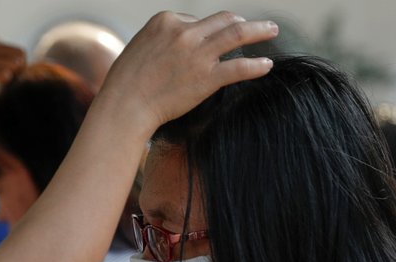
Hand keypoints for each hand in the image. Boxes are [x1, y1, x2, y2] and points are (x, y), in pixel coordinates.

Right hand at [0, 35, 25, 87]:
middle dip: (20, 69)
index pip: (18, 50)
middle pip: (20, 57)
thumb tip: (12, 62)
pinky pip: (6, 75)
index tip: (14, 72)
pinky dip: (6, 79)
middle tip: (13, 78)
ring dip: (14, 75)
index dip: (20, 63)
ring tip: (4, 80)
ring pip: (15, 66)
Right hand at [103, 11, 278, 131]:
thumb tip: (173, 46)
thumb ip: (159, 42)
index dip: (204, 30)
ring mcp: (197, 54)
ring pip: (238, 34)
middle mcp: (184, 32)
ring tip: (272, 30)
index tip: (210, 40)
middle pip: (222, 19)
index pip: (194, 19)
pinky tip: (267, 65)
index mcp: (165, 21)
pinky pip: (239, 67)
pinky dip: (256, 65)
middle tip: (254, 26)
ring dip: (259, 30)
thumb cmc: (124, 85)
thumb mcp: (139, 48)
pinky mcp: (206, 78)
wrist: (123, 108)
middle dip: (240, 21)